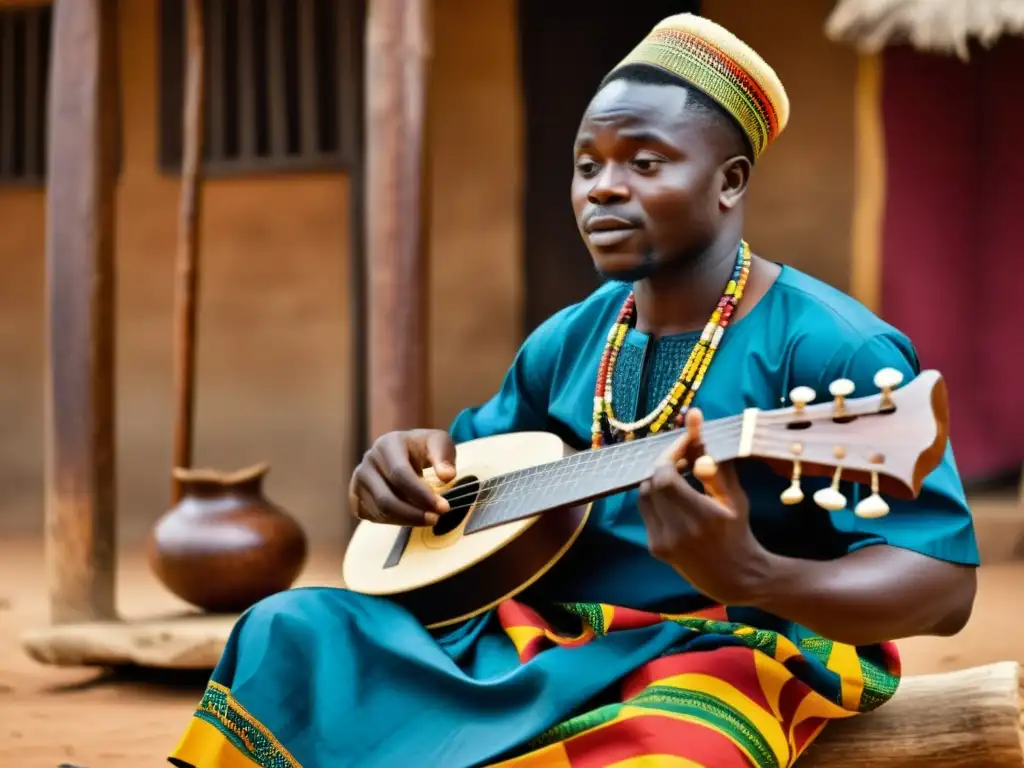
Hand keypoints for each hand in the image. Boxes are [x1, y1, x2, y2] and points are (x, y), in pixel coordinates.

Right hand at [349, 429, 456, 525]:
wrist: (406, 451)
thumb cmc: (424, 448)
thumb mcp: (439, 443)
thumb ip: (444, 456)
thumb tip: (447, 476)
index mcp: (386, 444)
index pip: (399, 474)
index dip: (421, 494)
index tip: (443, 507)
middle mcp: (368, 460)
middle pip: (386, 498)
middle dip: (413, 513)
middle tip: (435, 518)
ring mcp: (359, 478)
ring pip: (379, 510)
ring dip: (406, 520)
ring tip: (428, 518)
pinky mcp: (356, 495)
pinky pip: (373, 516)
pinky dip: (394, 521)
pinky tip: (411, 517)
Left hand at [638, 408, 769, 604]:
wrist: (733, 577)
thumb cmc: (738, 530)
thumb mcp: (734, 496)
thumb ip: (713, 461)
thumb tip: (696, 420)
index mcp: (702, 518)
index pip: (666, 476)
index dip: (670, 454)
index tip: (684, 442)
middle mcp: (678, 532)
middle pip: (651, 483)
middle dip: (663, 464)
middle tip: (680, 456)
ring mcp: (662, 542)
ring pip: (644, 496)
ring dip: (657, 479)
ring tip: (678, 473)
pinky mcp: (654, 548)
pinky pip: (646, 511)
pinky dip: (656, 497)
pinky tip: (673, 495)